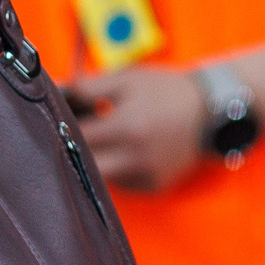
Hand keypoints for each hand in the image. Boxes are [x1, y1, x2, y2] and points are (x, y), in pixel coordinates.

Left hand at [69, 66, 205, 192]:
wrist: (209, 109)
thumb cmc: (163, 90)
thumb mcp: (125, 79)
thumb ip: (88, 86)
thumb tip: (58, 94)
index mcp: (126, 127)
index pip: (77, 138)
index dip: (61, 130)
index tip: (55, 122)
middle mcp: (136, 157)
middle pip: (84, 166)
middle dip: (72, 152)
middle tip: (68, 138)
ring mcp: (147, 175)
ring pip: (102, 177)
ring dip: (93, 162)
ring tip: (98, 141)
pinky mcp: (155, 186)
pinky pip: (122, 183)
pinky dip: (115, 170)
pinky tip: (120, 152)